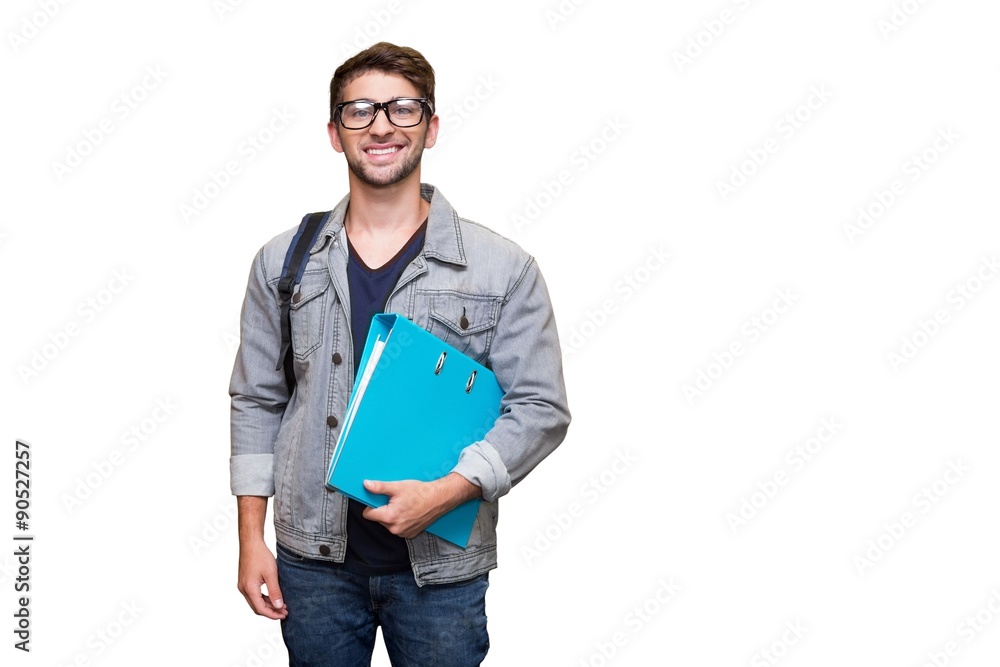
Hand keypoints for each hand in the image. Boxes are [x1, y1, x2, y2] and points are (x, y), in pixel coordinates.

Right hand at [237, 539, 287, 619]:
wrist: (251, 543)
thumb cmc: (260, 555)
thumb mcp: (271, 574)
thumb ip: (275, 591)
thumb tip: (278, 606)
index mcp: (249, 588)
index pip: (260, 609)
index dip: (272, 614)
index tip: (283, 615)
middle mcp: (243, 589)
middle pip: (257, 607)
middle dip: (271, 611)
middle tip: (285, 611)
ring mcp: (243, 585)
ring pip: (255, 601)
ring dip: (268, 604)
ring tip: (281, 605)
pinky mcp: (245, 581)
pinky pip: (254, 595)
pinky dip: (263, 598)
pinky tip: (273, 597)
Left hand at [362, 474, 479, 538]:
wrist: (439, 499)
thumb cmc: (420, 493)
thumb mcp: (398, 487)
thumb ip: (379, 487)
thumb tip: (366, 485)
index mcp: (390, 517)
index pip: (368, 514)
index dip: (370, 505)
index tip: (376, 500)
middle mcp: (395, 528)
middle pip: (378, 519)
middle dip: (383, 510)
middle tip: (393, 500)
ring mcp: (403, 533)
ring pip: (388, 524)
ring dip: (391, 516)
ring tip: (402, 505)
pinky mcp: (410, 534)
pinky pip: (398, 528)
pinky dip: (400, 521)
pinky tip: (408, 512)